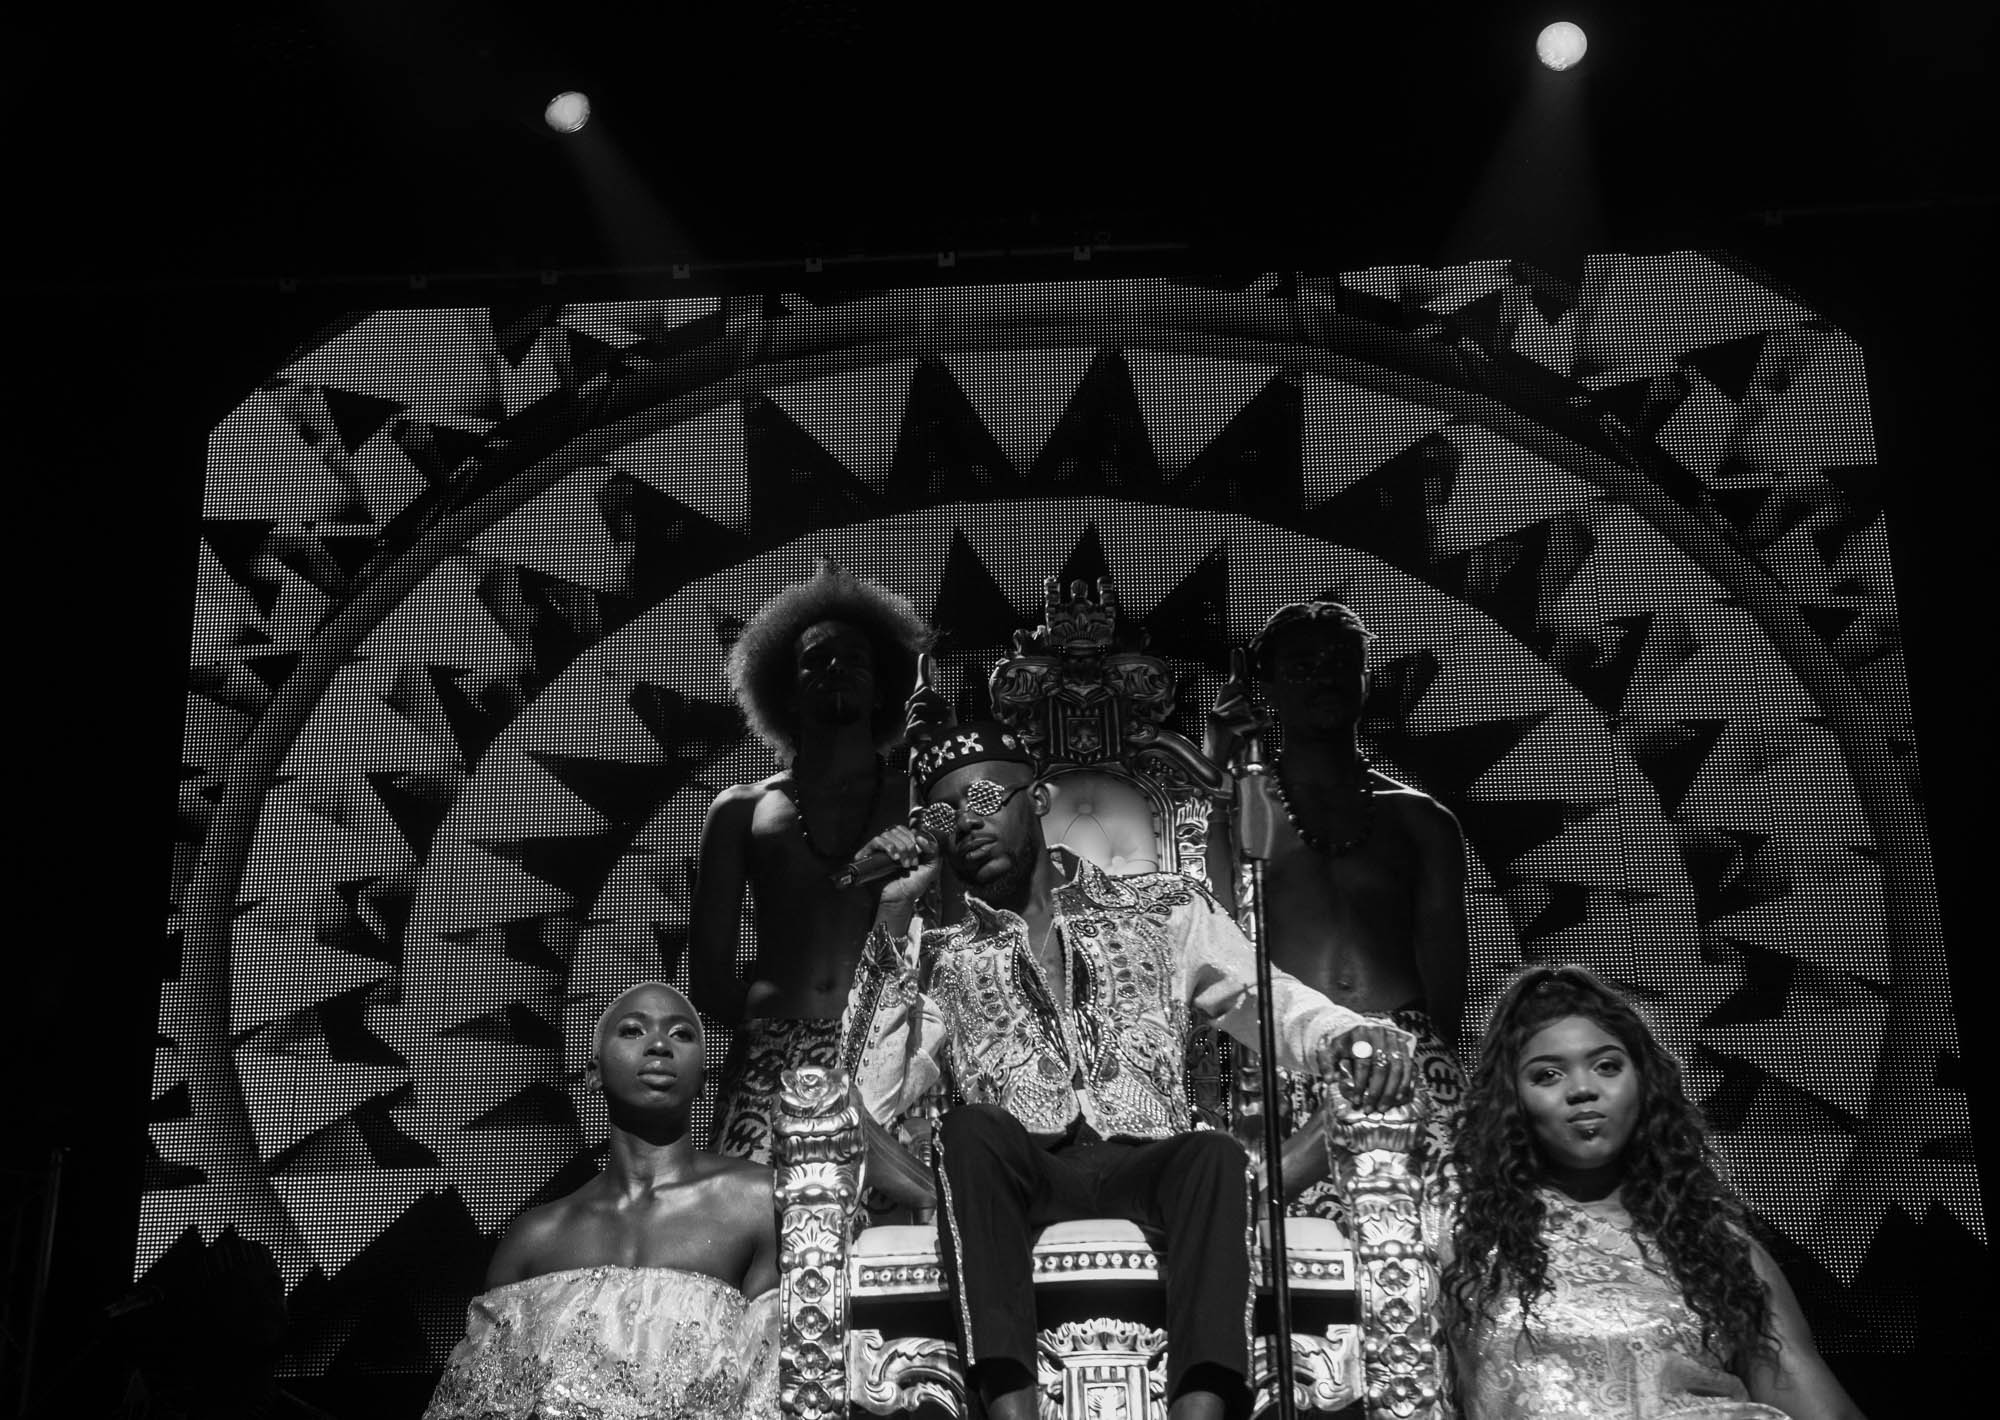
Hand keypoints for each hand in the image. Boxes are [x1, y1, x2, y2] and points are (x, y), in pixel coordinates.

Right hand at [860, 826, 937, 914]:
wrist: (900, 899)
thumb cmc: (913, 886)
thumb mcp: (931, 867)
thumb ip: (933, 849)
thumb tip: (921, 837)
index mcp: (902, 845)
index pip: (906, 829)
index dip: (914, 837)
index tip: (919, 852)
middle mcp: (889, 845)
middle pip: (897, 830)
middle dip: (908, 845)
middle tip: (912, 862)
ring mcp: (878, 850)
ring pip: (887, 834)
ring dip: (900, 848)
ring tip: (903, 864)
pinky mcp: (868, 856)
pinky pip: (875, 841)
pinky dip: (887, 847)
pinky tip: (894, 858)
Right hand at [1204, 647, 1263, 761]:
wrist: (1215, 770)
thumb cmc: (1231, 750)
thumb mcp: (1244, 729)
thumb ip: (1252, 715)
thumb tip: (1265, 709)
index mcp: (1222, 708)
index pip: (1234, 683)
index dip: (1237, 665)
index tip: (1239, 650)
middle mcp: (1217, 709)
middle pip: (1247, 698)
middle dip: (1254, 714)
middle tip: (1245, 731)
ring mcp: (1218, 716)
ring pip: (1250, 709)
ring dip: (1254, 724)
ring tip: (1243, 738)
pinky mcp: (1221, 725)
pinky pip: (1247, 721)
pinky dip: (1252, 730)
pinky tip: (1243, 739)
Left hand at [1317, 1021, 1417, 1111]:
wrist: (1360, 1029)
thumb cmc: (1345, 1043)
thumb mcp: (1331, 1049)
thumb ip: (1326, 1063)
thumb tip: (1329, 1080)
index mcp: (1360, 1034)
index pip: (1362, 1061)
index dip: (1359, 1083)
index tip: (1356, 1100)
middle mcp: (1380, 1034)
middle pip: (1382, 1066)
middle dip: (1376, 1091)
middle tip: (1370, 1108)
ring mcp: (1394, 1039)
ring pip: (1398, 1067)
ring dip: (1391, 1091)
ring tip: (1383, 1107)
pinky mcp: (1404, 1046)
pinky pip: (1409, 1066)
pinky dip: (1406, 1083)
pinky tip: (1400, 1098)